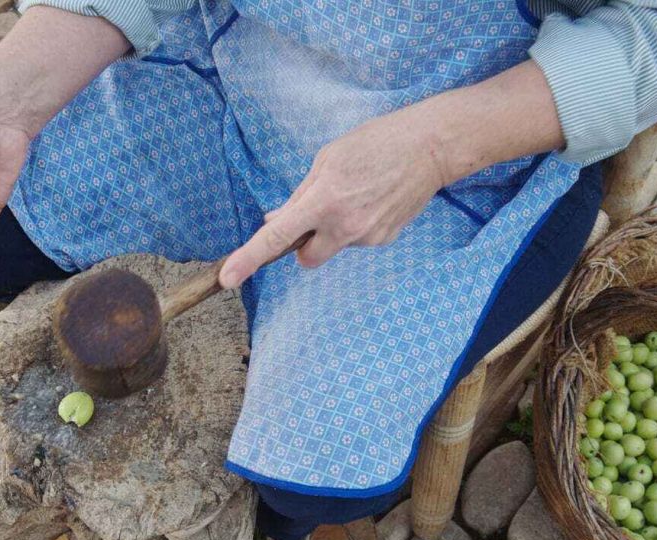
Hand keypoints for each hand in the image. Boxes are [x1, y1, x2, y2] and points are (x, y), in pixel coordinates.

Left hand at [219, 60, 564, 287]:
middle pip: (305, 258)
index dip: (248, 257)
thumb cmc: (373, 144)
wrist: (428, 148)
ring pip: (333, 247)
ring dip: (334, 230)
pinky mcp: (384, 240)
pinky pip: (357, 240)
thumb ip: (299, 195)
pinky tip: (374, 200)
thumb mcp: (327, 160)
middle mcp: (343, 225)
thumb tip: (275, 220)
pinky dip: (358, 225)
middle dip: (303, 246)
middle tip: (316, 217)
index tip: (228, 277)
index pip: (277, 236)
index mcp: (323, 199)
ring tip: (357, 195)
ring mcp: (366, 237)